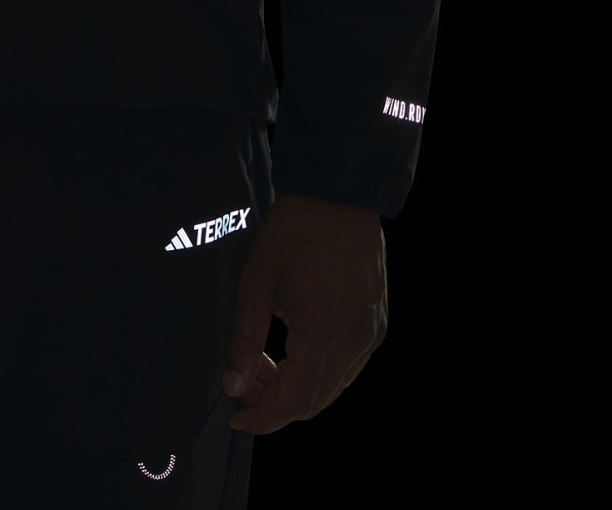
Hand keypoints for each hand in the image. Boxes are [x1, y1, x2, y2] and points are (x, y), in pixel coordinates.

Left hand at [222, 190, 386, 432]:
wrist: (339, 192)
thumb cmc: (295, 230)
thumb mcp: (257, 282)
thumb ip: (244, 340)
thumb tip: (233, 385)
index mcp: (323, 335)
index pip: (294, 403)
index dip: (263, 418)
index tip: (237, 416)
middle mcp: (354, 344)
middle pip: (315, 401)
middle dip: (276, 403)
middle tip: (245, 384)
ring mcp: (371, 335)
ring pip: (334, 387)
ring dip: (298, 388)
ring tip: (265, 363)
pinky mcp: (377, 323)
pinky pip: (349, 367)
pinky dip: (320, 370)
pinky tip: (294, 348)